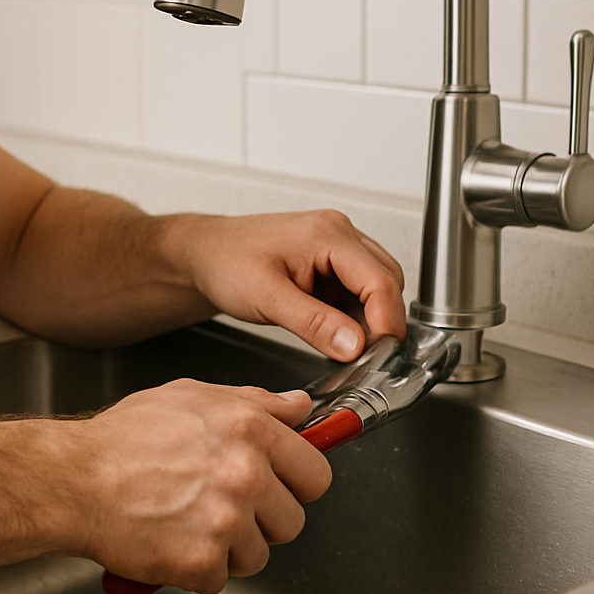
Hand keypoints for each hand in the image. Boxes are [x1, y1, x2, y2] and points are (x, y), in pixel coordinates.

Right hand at [71, 380, 329, 593]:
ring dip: (230, 547)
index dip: (296, 482)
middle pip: (293, 521)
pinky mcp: (203, 562)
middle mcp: (245, 474)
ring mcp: (226, 521)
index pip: (316, 473)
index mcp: (250, 429)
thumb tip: (297, 407)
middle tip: (224, 505)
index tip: (282, 485)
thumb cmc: (122, 440)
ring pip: (260, 554)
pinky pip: (222, 578)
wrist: (72, 480)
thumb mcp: (192, 396)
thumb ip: (255, 401)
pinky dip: (198, 569)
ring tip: (192, 520)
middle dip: (263, 519)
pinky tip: (175, 539)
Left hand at [173, 210, 406, 360]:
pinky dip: (354, 318)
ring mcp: (337, 248)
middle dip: (381, 324)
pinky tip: (334, 335)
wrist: (205, 255)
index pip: (381, 280)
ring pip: (377, 290)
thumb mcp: (266, 298)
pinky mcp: (332, 265)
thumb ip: (314, 323)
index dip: (387, 323)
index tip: (381, 356)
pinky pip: (358, 294)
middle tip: (365, 359)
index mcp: (328, 234)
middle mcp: (339, 235)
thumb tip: (354, 345)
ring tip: (343, 348)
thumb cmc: (226, 262)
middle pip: (388, 283)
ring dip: (368, 321)